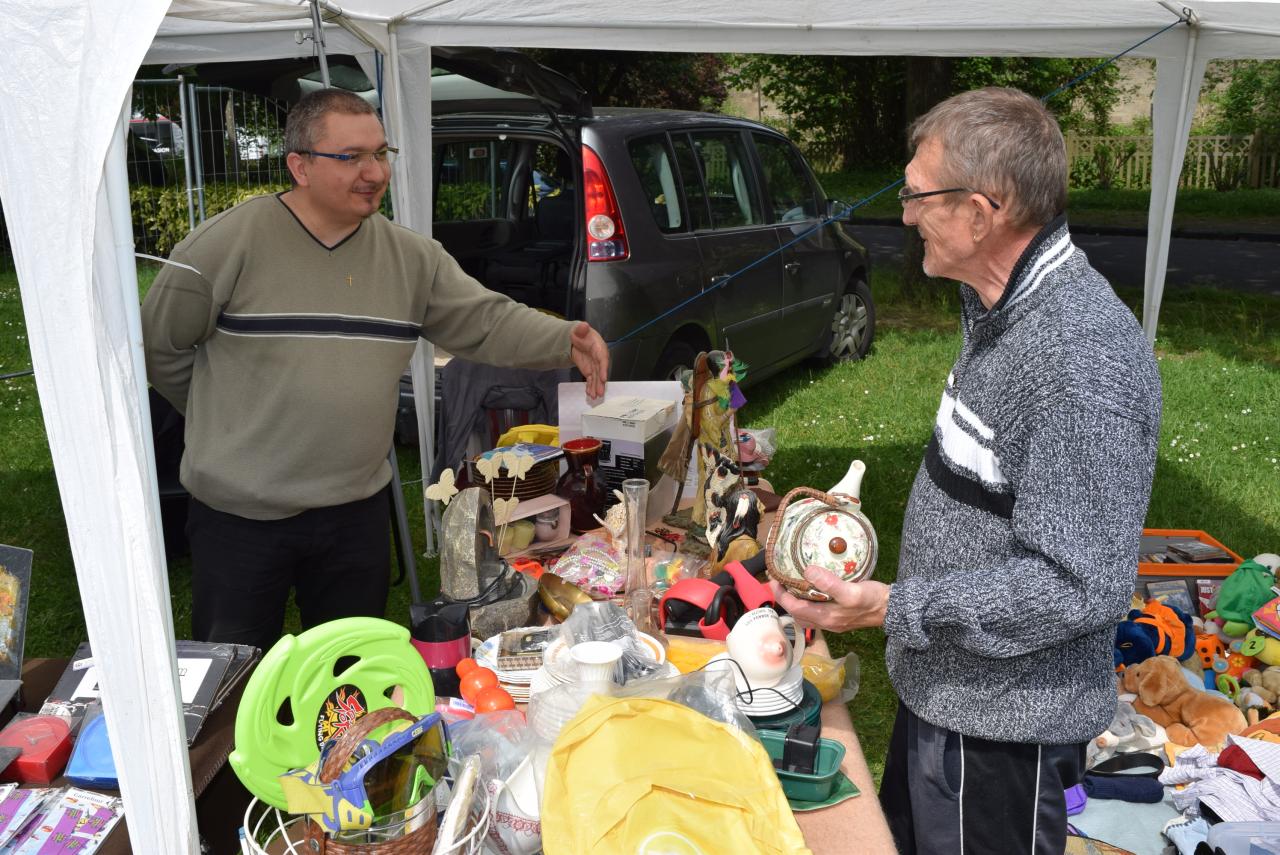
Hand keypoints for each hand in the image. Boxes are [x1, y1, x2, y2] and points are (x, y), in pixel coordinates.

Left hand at [570, 322, 608, 399]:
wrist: (577, 339)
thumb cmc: (581, 334)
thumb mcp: (580, 330)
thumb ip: (581, 329)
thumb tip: (584, 326)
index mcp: (599, 348)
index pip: (603, 359)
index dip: (604, 369)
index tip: (604, 378)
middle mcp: (599, 358)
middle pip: (601, 372)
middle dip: (601, 383)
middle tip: (600, 392)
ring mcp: (595, 366)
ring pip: (597, 378)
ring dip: (596, 388)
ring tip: (595, 396)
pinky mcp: (590, 370)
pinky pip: (591, 380)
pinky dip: (590, 387)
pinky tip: (590, 393)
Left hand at [769, 565, 890, 632]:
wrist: (892, 609)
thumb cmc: (873, 600)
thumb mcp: (851, 590)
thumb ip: (829, 583)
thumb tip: (808, 571)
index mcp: (826, 617)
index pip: (794, 608)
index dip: (780, 595)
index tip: (773, 580)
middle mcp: (827, 623)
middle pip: (797, 614)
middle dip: (785, 600)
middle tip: (780, 583)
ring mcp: (834, 622)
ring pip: (806, 616)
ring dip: (796, 604)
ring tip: (792, 588)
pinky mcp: (840, 618)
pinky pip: (816, 613)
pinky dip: (808, 604)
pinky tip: (812, 592)